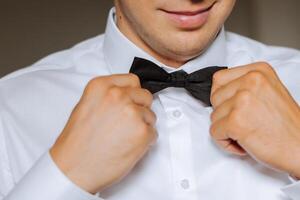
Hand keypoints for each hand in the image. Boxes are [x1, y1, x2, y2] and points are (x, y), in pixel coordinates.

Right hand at [50, 74, 156, 193]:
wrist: (73, 169)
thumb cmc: (77, 143)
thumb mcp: (86, 106)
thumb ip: (108, 97)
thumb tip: (127, 97)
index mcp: (102, 86)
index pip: (132, 80)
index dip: (133, 94)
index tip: (130, 102)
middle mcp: (118, 95)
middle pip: (145, 96)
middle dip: (140, 109)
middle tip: (127, 123)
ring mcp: (132, 113)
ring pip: (151, 115)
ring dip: (142, 126)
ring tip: (123, 138)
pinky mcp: (143, 132)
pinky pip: (153, 133)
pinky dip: (145, 141)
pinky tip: (128, 147)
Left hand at [209, 62, 299, 176]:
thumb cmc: (285, 126)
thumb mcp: (268, 91)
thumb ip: (244, 86)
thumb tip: (219, 90)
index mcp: (258, 71)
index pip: (219, 78)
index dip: (224, 97)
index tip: (236, 108)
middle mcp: (250, 81)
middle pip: (214, 97)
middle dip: (224, 113)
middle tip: (246, 122)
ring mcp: (242, 100)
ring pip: (213, 115)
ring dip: (226, 129)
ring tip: (248, 132)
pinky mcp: (235, 121)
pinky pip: (214, 132)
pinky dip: (225, 142)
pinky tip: (244, 143)